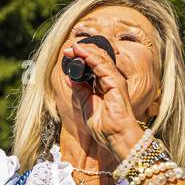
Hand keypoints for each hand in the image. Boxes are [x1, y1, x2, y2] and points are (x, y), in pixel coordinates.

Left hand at [60, 38, 142, 159]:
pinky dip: (91, 58)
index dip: (80, 57)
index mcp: (104, 85)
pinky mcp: (116, 83)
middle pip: (97, 59)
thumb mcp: (85, 104)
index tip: (67, 54)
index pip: (93, 65)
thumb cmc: (104, 126)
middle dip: (82, 51)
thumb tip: (70, 78)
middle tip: (67, 49)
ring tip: (72, 48)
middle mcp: (111, 80)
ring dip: (85, 51)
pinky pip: (103, 66)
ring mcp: (115, 80)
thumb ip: (79, 90)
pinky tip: (81, 53)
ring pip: (101, 59)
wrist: (115, 137)